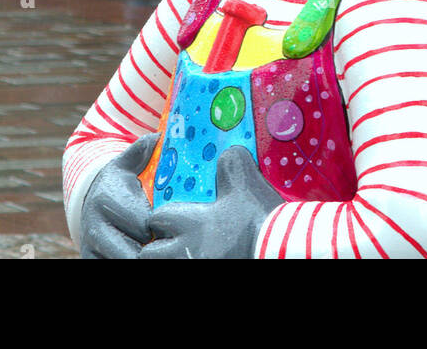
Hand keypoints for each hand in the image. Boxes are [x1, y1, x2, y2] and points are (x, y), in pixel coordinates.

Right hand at [79, 134, 158, 258]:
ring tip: (156, 247)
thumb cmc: (117, 185)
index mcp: (106, 201)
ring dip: (143, 256)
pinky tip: (143, 253)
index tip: (168, 222)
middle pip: (133, 250)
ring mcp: (91, 247)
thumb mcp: (126, 165)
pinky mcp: (90, 260)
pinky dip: (130, 260)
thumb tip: (157, 137)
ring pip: (124, 261)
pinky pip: (110, 266)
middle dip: (151, 248)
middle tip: (167, 240)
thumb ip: (140, 151)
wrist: (89, 205)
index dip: (158, 226)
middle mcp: (94, 226)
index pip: (141, 223)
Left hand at [140, 146, 281, 259]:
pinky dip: (186, 265)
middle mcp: (183, 250)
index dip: (160, 217)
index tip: (168, 218)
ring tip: (183, 254)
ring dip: (169, 259)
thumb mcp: (246, 186)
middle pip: (149, 253)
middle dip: (156, 248)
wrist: (277, 251)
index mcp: (190, 222)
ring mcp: (191, 265)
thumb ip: (231, 166)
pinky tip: (202, 259)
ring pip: (162, 264)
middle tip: (170, 244)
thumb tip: (228, 153)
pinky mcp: (206, 274)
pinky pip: (181, 271)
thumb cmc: (259, 220)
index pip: (155, 218)